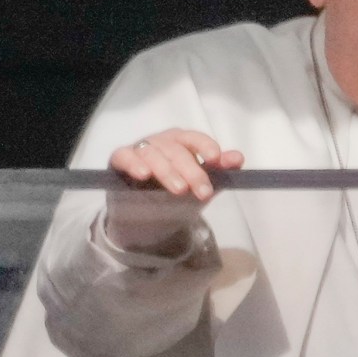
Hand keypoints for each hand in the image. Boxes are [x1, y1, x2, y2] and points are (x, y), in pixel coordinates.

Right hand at [103, 129, 243, 250]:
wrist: (145, 218)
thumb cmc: (173, 195)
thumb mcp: (199, 187)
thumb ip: (218, 173)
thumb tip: (238, 158)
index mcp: (181, 142)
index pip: (194, 138)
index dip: (205, 146)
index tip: (216, 160)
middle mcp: (160, 141)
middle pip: (176, 149)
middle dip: (192, 171)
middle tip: (203, 193)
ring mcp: (139, 149)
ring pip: (153, 153)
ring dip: (167, 171)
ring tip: (179, 190)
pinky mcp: (119, 160)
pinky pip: (124, 156)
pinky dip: (134, 163)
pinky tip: (143, 175)